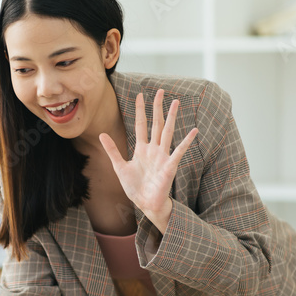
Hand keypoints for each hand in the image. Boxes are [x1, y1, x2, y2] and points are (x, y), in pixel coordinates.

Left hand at [99, 89, 197, 233]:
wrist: (146, 204)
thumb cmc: (135, 187)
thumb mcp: (119, 167)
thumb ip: (112, 150)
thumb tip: (101, 134)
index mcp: (142, 149)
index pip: (141, 124)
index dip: (140, 110)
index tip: (139, 95)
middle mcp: (153, 149)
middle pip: (156, 123)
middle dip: (158, 107)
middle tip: (161, 90)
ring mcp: (163, 156)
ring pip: (167, 132)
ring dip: (171, 117)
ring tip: (176, 102)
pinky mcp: (170, 167)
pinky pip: (179, 152)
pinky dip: (186, 142)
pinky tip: (194, 131)